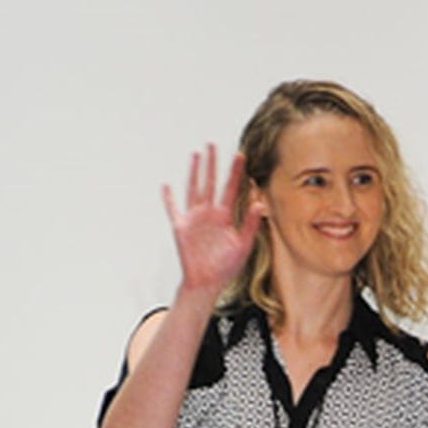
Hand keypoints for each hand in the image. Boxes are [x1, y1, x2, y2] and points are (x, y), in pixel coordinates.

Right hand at [162, 144, 263, 295]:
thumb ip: (251, 224)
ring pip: (194, 189)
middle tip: (214, 145)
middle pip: (211, 182)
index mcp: (226, 216)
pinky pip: (173, 209)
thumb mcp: (243, 245)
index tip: (240, 155)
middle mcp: (210, 213)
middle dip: (213, 164)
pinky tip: (166, 186)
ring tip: (196, 155)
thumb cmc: (226, 267)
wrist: (208, 282)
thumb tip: (260, 204)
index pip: (232, 189)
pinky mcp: (181, 226)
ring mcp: (195, 218)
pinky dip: (169, 198)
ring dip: (194, 172)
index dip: (236, 172)